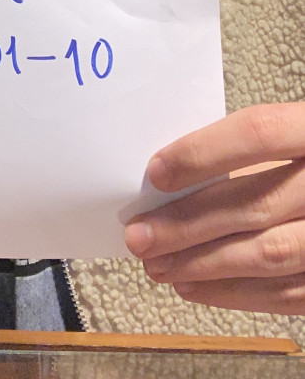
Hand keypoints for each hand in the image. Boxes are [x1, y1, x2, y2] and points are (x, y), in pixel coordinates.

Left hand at [124, 103, 304, 313]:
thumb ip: (244, 153)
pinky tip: (194, 285)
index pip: (259, 133)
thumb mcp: (289, 140)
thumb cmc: (302, 162)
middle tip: (139, 236)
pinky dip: (235, 293)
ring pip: (270, 254)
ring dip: (204, 264)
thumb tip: (168, 183)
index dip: (204, 153)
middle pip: (258, 203)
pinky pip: (289, 294)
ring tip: (157, 265)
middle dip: (189, 224)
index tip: (155, 174)